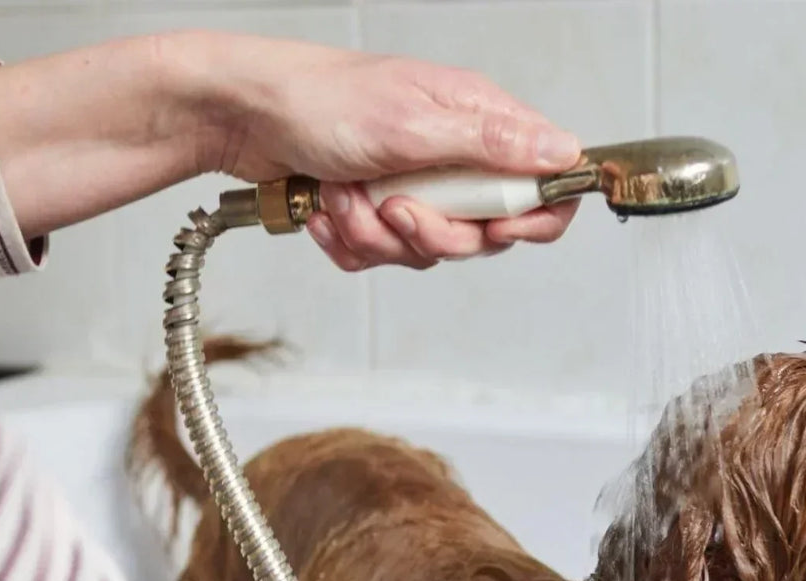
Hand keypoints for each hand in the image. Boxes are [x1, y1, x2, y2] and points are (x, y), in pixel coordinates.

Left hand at [198, 34, 582, 270]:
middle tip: (396, 207)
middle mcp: (453, 155)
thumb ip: (493, 144)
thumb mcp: (415, 123)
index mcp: (476, 120)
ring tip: (345, 196)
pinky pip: (385, 255)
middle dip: (435, 233)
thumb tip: (564, 152)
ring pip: (430, 249)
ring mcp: (416, 185)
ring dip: (379, 235)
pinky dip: (351, 241)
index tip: (498, 228)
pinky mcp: (379, 210)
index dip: (534, 216)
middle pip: (486, 232)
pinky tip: (329, 209)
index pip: (544, 179)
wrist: (241, 116)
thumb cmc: (319, 100)